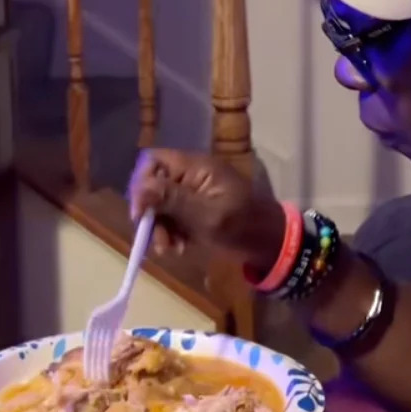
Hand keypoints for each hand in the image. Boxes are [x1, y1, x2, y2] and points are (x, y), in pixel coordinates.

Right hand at [128, 149, 284, 271]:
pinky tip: (181, 248)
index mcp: (197, 166)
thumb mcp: (206, 215)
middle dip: (153, 214)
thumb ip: (173, 200)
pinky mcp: (198, 211)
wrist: (270, 244)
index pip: (155, 162)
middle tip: (158, 242)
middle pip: (156, 186)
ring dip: (162, 228)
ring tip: (171, 250)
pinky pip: (175, 217)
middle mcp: (193, 175)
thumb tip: (140, 187)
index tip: (141, 213)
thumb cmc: (242, 226)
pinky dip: (173, 233)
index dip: (142, 184)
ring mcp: (196, 193)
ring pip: (163, 205)